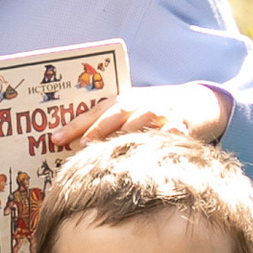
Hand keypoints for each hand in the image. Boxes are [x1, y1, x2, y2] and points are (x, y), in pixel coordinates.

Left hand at [61, 82, 230, 155]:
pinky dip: (161, 138)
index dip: (75, 124)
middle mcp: (140, 104)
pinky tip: (150, 150)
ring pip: (141, 122)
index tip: (54, 139)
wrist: (198, 103)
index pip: (95, 111)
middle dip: (97, 130)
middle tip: (80, 147)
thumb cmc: (155, 112)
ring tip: (110, 151)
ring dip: (124, 135)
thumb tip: (74, 149)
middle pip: (116, 115)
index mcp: (124, 100)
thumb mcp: (131, 114)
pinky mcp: (181, 124)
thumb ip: (106, 128)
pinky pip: (170, 132)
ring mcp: (161, 112)